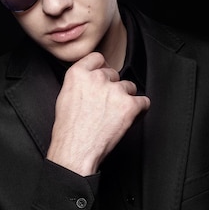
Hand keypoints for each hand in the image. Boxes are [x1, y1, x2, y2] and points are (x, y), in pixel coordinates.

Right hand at [47, 51, 150, 174]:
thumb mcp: (64, 97)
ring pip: (129, 87)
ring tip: (114, 116)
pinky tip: (128, 119)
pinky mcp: (129, 105)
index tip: (103, 80)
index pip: (98, 59)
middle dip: (112, 88)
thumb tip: (92, 78)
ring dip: (125, 99)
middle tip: (106, 106)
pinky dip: (139, 111)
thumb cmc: (69, 131)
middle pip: (114, 74)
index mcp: (78, 74)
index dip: (101, 70)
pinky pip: (143, 102)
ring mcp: (115, 90)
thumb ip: (80, 82)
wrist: (76, 150)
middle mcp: (97, 78)